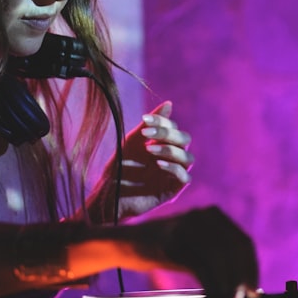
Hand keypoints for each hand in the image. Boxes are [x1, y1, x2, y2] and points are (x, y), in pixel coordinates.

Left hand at [96, 101, 194, 220]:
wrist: (109, 194)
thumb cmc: (120, 167)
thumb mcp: (133, 141)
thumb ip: (151, 124)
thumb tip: (169, 103)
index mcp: (163, 144)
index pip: (173, 128)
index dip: (162, 122)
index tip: (144, 120)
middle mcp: (171, 158)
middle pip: (185, 140)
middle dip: (168, 134)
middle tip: (147, 134)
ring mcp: (173, 174)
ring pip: (188, 158)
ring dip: (170, 150)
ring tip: (150, 150)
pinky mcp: (173, 190)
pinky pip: (185, 177)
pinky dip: (174, 168)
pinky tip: (158, 164)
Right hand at [133, 206, 259, 297]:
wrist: (129, 242)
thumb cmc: (166, 249)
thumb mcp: (197, 246)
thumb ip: (218, 257)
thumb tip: (242, 285)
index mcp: (213, 215)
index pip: (243, 242)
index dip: (251, 268)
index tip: (255, 290)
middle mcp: (203, 216)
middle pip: (234, 248)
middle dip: (242, 276)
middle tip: (244, 297)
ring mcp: (186, 225)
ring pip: (218, 255)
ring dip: (227, 281)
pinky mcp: (172, 239)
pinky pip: (198, 262)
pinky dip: (210, 281)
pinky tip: (212, 294)